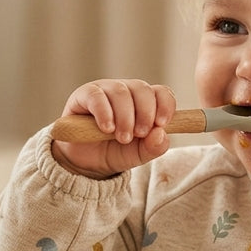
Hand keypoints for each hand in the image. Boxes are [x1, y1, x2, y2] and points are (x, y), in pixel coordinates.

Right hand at [51, 79, 177, 178]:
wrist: (85, 162)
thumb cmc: (115, 152)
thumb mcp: (138, 154)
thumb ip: (153, 147)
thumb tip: (161, 134)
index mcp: (144, 102)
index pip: (161, 92)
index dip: (165, 105)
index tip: (161, 124)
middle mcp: (127, 91)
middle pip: (142, 89)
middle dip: (145, 113)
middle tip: (140, 134)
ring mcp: (106, 90)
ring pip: (121, 92)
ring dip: (125, 117)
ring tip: (123, 138)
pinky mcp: (84, 95)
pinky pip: (97, 96)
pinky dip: (104, 113)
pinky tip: (107, 128)